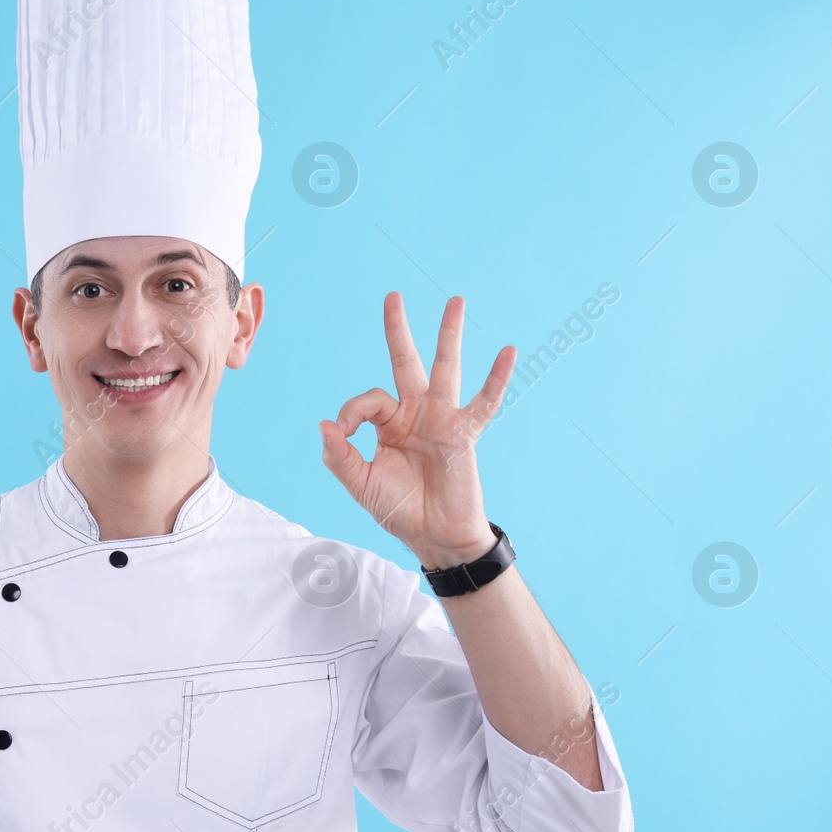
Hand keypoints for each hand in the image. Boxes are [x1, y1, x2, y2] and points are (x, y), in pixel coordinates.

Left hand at [319, 293, 514, 568]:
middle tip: (392, 295)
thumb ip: (339, 456)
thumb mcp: (360, 484)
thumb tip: (323, 423)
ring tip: (455, 301)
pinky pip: (484, 402)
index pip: (367, 400)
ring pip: (445, 367)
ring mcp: (442, 419)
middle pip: (405, 362)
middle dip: (397, 329)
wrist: (434, 536)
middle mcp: (415, 413)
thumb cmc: (399, 510)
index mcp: (388, 423)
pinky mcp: (465, 433)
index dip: (350, 412)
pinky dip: (496, 378)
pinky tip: (508, 351)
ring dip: (449, 334)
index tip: (342, 433)